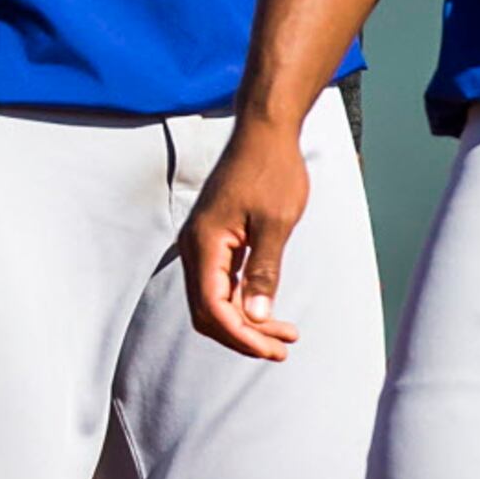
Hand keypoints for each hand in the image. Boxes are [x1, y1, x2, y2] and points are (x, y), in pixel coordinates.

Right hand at [179, 118, 308, 360]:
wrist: (266, 129)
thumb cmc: (273, 170)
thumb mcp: (276, 223)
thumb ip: (263, 271)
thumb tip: (254, 318)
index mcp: (205, 244)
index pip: (213, 308)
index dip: (241, 336)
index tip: (273, 349)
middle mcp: (195, 247)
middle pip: (209, 310)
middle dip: (243, 335)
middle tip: (283, 347)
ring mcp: (203, 242)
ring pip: (215, 298)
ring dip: (246, 320)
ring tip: (284, 334)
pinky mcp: (215, 238)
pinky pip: (221, 281)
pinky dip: (243, 299)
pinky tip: (268, 309)